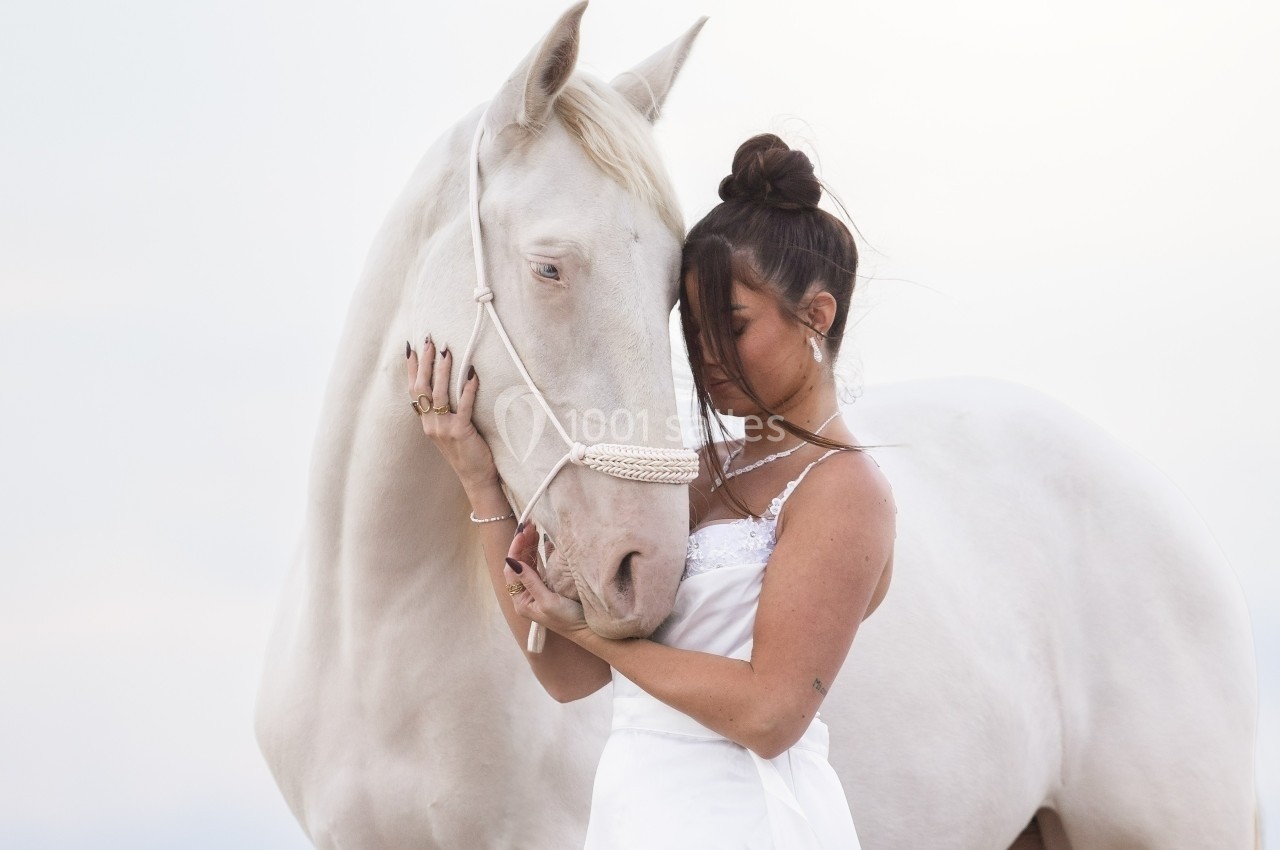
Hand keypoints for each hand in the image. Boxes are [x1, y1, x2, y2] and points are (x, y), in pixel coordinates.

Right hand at [407, 337, 497, 491]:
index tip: (411, 348)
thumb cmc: (467, 452)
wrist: (476, 478)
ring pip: (439, 393)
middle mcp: (430, 424)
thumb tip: (442, 388)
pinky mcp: (460, 432)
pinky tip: (473, 373)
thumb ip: (442, 412)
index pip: (414, 391)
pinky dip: (468, 388)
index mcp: (426, 423)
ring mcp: (443, 429)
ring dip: (443, 370)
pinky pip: (463, 405)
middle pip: (422, 388)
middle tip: (428, 341)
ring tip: (447, 351)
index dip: (411, 369)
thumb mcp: (448, 431)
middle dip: (425, 362)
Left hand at [504, 521, 588, 638]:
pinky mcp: (550, 587)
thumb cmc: (568, 620)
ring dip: (531, 546)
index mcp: (522, 600)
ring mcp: (538, 590)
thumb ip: (531, 581)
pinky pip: (542, 566)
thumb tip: (512, 561)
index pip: (511, 570)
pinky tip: (545, 541)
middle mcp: (527, 595)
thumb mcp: (548, 601)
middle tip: (529, 525)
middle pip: (519, 564)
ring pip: (530, 563)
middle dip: (523, 544)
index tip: (523, 533)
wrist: (589, 631)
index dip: (515, 550)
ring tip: (535, 528)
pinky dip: (542, 552)